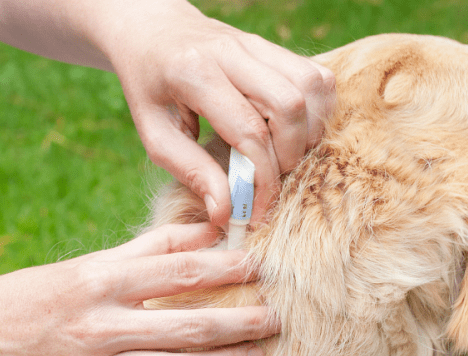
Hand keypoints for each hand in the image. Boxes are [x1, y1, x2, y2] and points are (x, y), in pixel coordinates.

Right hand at [0, 223, 278, 355]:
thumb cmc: (40, 297)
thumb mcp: (91, 263)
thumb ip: (151, 247)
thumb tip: (207, 230)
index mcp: (102, 280)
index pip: (181, 270)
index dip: (228, 268)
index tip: (259, 267)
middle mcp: (102, 325)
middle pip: (190, 325)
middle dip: (242, 322)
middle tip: (274, 318)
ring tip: (258, 353)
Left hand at [97, 0, 335, 224]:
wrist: (153, 31)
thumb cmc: (149, 87)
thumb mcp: (154, 133)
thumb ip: (191, 171)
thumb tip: (226, 213)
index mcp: (194, 72)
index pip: (249, 131)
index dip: (261, 179)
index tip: (256, 210)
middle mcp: (231, 51)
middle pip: (290, 105)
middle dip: (289, 155)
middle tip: (270, 177)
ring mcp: (258, 44)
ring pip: (312, 87)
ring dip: (308, 132)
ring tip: (284, 155)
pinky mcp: (275, 47)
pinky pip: (317, 77)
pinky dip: (317, 111)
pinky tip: (294, 131)